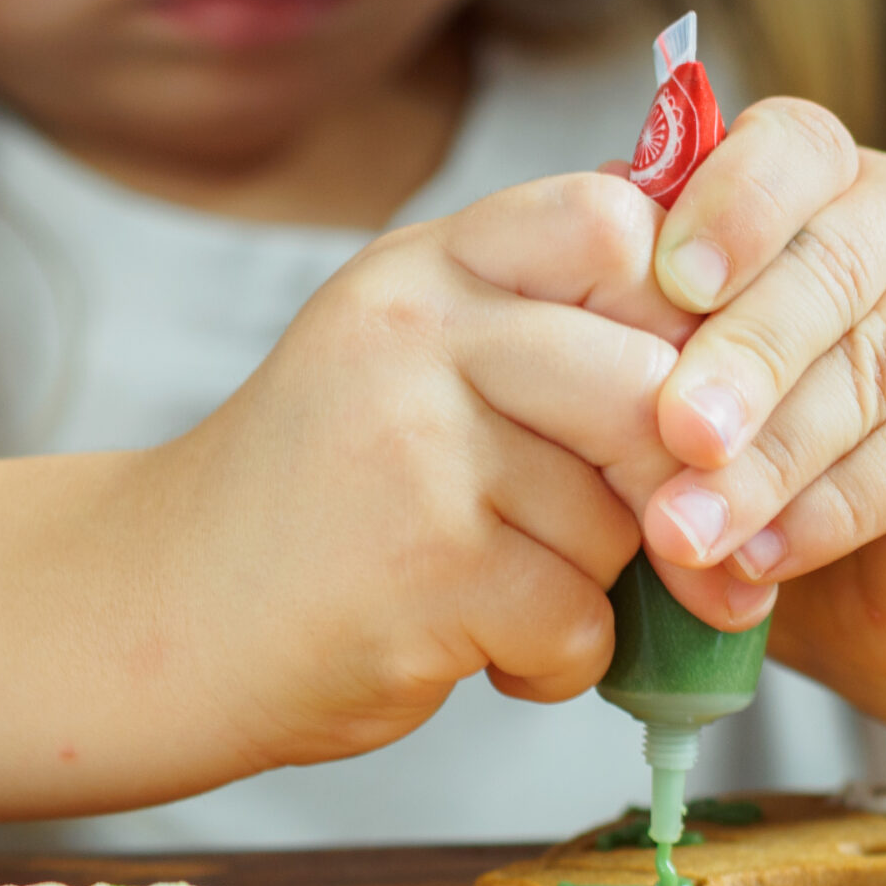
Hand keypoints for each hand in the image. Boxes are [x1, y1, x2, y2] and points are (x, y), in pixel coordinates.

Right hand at [154, 173, 694, 770]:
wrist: (159, 615)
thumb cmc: (314, 499)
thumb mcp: (403, 356)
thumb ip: (535, 320)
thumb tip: (727, 321)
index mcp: (426, 269)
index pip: (612, 224)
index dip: (678, 315)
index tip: (671, 395)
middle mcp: (418, 336)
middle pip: (650, 386)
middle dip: (670, 484)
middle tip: (655, 538)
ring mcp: (416, 451)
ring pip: (622, 520)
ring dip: (597, 587)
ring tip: (509, 596)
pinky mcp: (426, 573)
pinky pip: (579, 618)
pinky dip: (555, 661)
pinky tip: (488, 651)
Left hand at [630, 98, 885, 658]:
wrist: (867, 571)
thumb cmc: (735, 444)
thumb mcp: (667, 373)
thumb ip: (635, 320)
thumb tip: (563, 278)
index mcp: (814, 175)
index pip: (787, 148)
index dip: (735, 207)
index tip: (671, 279)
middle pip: (831, 268)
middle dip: (744, 356)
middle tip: (675, 432)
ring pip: (875, 366)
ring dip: (774, 458)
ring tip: (688, 530)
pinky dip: (831, 510)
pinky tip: (761, 559)